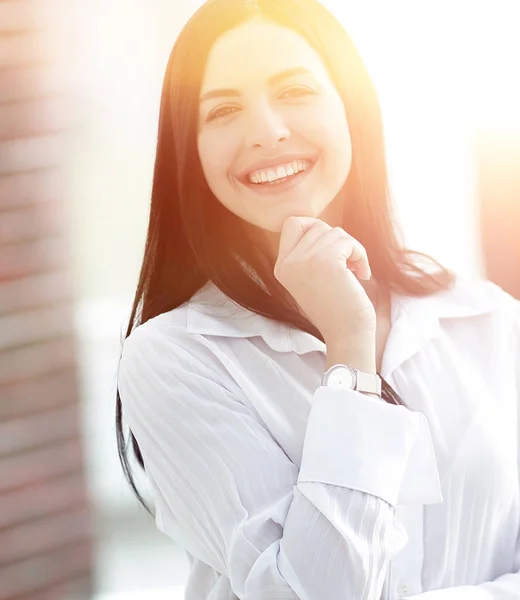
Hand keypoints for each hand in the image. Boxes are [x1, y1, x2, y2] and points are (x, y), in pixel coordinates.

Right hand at [273, 216, 376, 343]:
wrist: (346, 334)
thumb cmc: (336, 307)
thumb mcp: (312, 277)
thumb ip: (309, 252)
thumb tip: (321, 225)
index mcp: (282, 267)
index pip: (292, 223)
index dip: (315, 227)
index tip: (332, 248)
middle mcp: (288, 263)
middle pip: (318, 226)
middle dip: (339, 242)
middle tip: (348, 263)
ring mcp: (304, 261)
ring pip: (335, 232)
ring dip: (352, 249)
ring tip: (355, 271)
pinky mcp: (325, 262)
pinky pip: (347, 241)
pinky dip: (360, 254)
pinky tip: (362, 274)